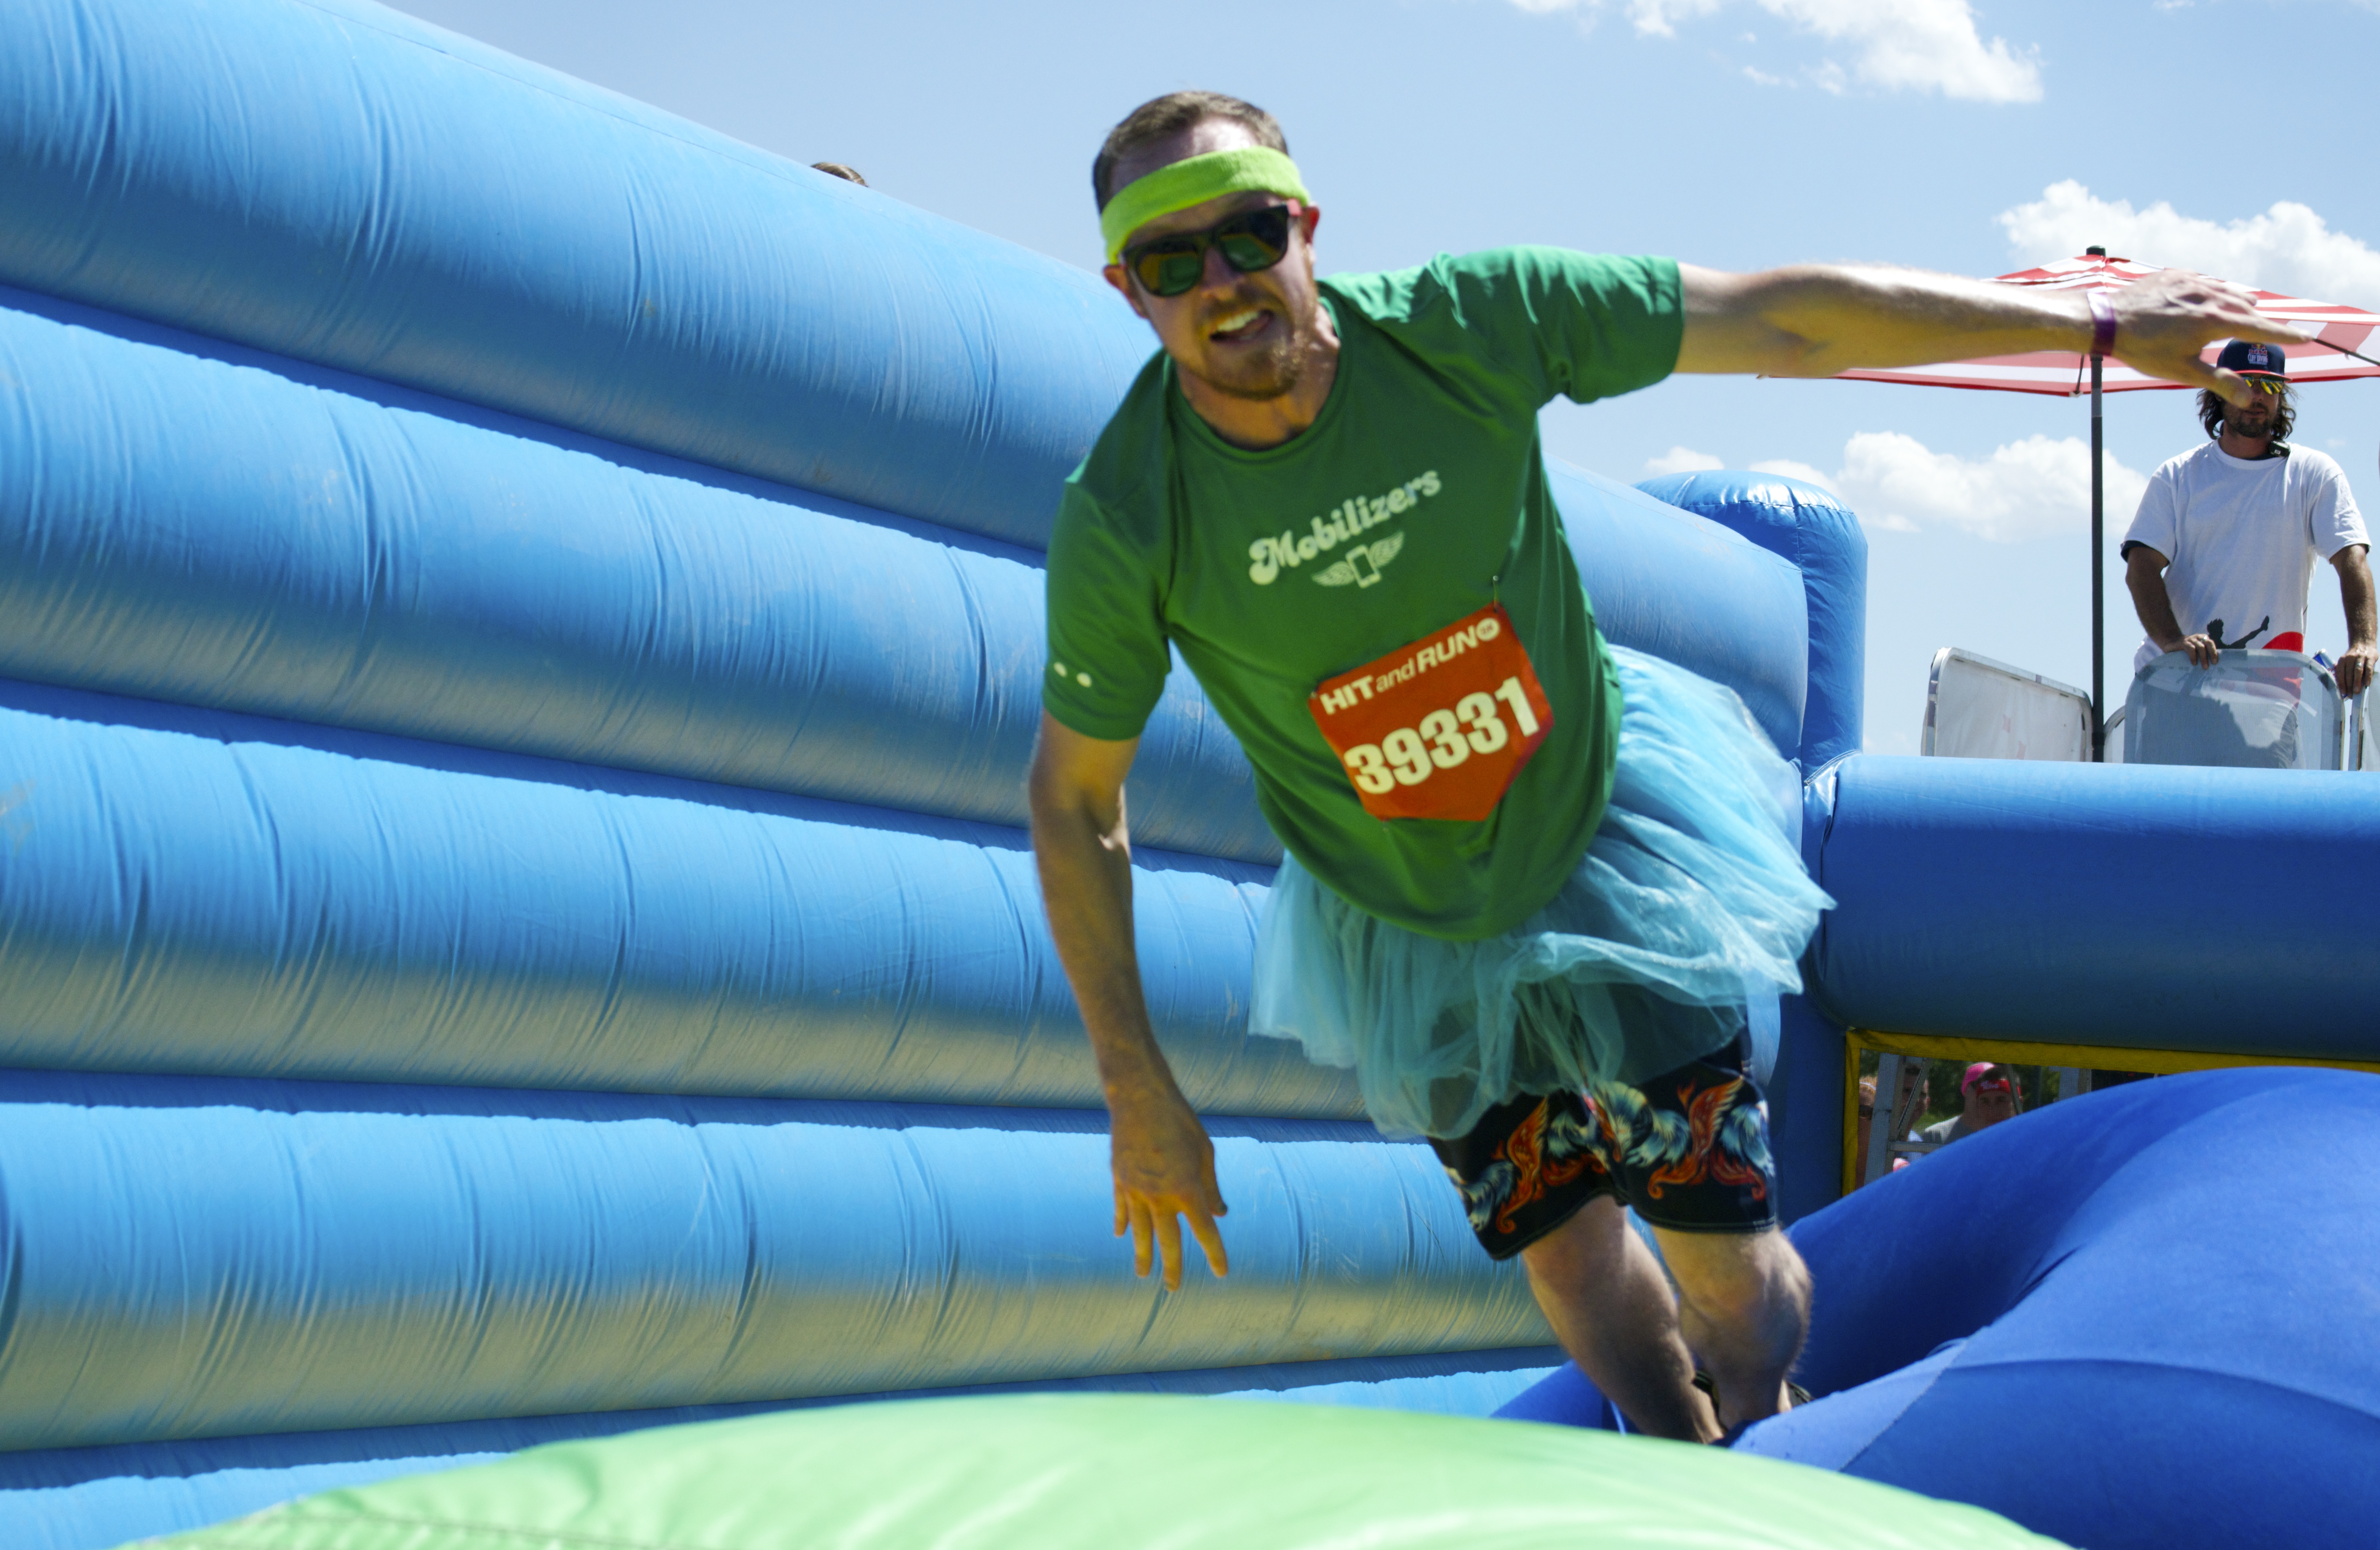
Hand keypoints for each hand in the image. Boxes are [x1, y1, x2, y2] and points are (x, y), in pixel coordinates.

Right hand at [1109, 1086, 1228, 1290]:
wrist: (1140, 1098)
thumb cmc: (1180, 1121)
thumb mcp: (1205, 1153)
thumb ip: (1211, 1187)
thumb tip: (1219, 1214)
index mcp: (1187, 1189)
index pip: (1205, 1232)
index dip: (1215, 1255)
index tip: (1221, 1273)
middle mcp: (1160, 1197)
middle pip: (1168, 1242)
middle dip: (1172, 1268)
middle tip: (1173, 1289)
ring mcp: (1135, 1190)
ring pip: (1139, 1233)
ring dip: (1142, 1256)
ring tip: (1143, 1275)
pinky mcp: (1119, 1179)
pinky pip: (1122, 1210)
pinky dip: (1123, 1224)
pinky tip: (1122, 1236)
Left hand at [2107, 270, 2310, 407]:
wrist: (2105, 321)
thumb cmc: (2142, 350)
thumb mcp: (2183, 371)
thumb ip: (2219, 381)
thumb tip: (2248, 398)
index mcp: (2215, 320)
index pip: (2261, 328)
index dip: (2285, 334)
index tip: (2306, 337)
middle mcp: (2210, 295)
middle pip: (2248, 308)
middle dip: (2258, 322)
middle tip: (2268, 333)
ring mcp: (2194, 282)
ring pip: (2229, 292)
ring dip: (2238, 306)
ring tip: (2242, 317)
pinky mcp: (2177, 275)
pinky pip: (2207, 282)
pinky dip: (2215, 293)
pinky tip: (2210, 301)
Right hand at [2170, 632, 2219, 668]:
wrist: (2170, 642)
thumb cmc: (2184, 648)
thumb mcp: (2194, 649)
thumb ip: (2201, 653)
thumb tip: (2211, 664)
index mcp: (2202, 638)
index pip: (2211, 643)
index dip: (2214, 652)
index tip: (2215, 662)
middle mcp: (2198, 637)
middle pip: (2208, 643)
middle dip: (2212, 653)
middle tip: (2213, 663)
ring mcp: (2190, 639)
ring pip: (2201, 647)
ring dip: (2204, 658)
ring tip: (2205, 667)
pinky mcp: (2183, 642)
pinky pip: (2191, 649)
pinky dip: (2194, 657)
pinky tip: (2194, 663)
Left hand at [2337, 643, 2375, 697]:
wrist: (2363, 643)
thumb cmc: (2353, 657)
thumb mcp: (2345, 661)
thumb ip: (2343, 671)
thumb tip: (2342, 686)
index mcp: (2342, 660)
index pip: (2340, 673)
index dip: (2341, 683)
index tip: (2343, 693)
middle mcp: (2350, 658)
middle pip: (2348, 674)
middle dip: (2349, 686)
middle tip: (2351, 695)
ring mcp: (2360, 657)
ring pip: (2358, 671)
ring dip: (2357, 682)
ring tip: (2357, 692)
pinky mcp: (2370, 658)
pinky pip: (2369, 669)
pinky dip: (2368, 677)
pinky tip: (2367, 684)